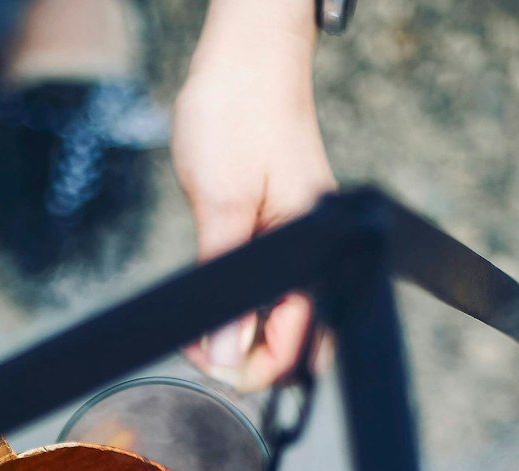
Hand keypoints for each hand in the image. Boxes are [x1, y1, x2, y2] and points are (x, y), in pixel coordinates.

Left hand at [173, 0, 335, 390]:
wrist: (245, 54)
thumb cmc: (239, 112)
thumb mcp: (222, 204)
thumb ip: (227, 285)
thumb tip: (225, 352)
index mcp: (317, 247)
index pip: (299, 340)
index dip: (254, 369)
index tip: (210, 369)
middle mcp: (317, 249)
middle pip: (301, 337)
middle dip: (254, 361)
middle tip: (202, 358)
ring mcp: (300, 239)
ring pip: (283, 313)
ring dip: (245, 332)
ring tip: (202, 334)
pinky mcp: (280, 225)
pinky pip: (271, 284)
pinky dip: (245, 304)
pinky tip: (217, 303)